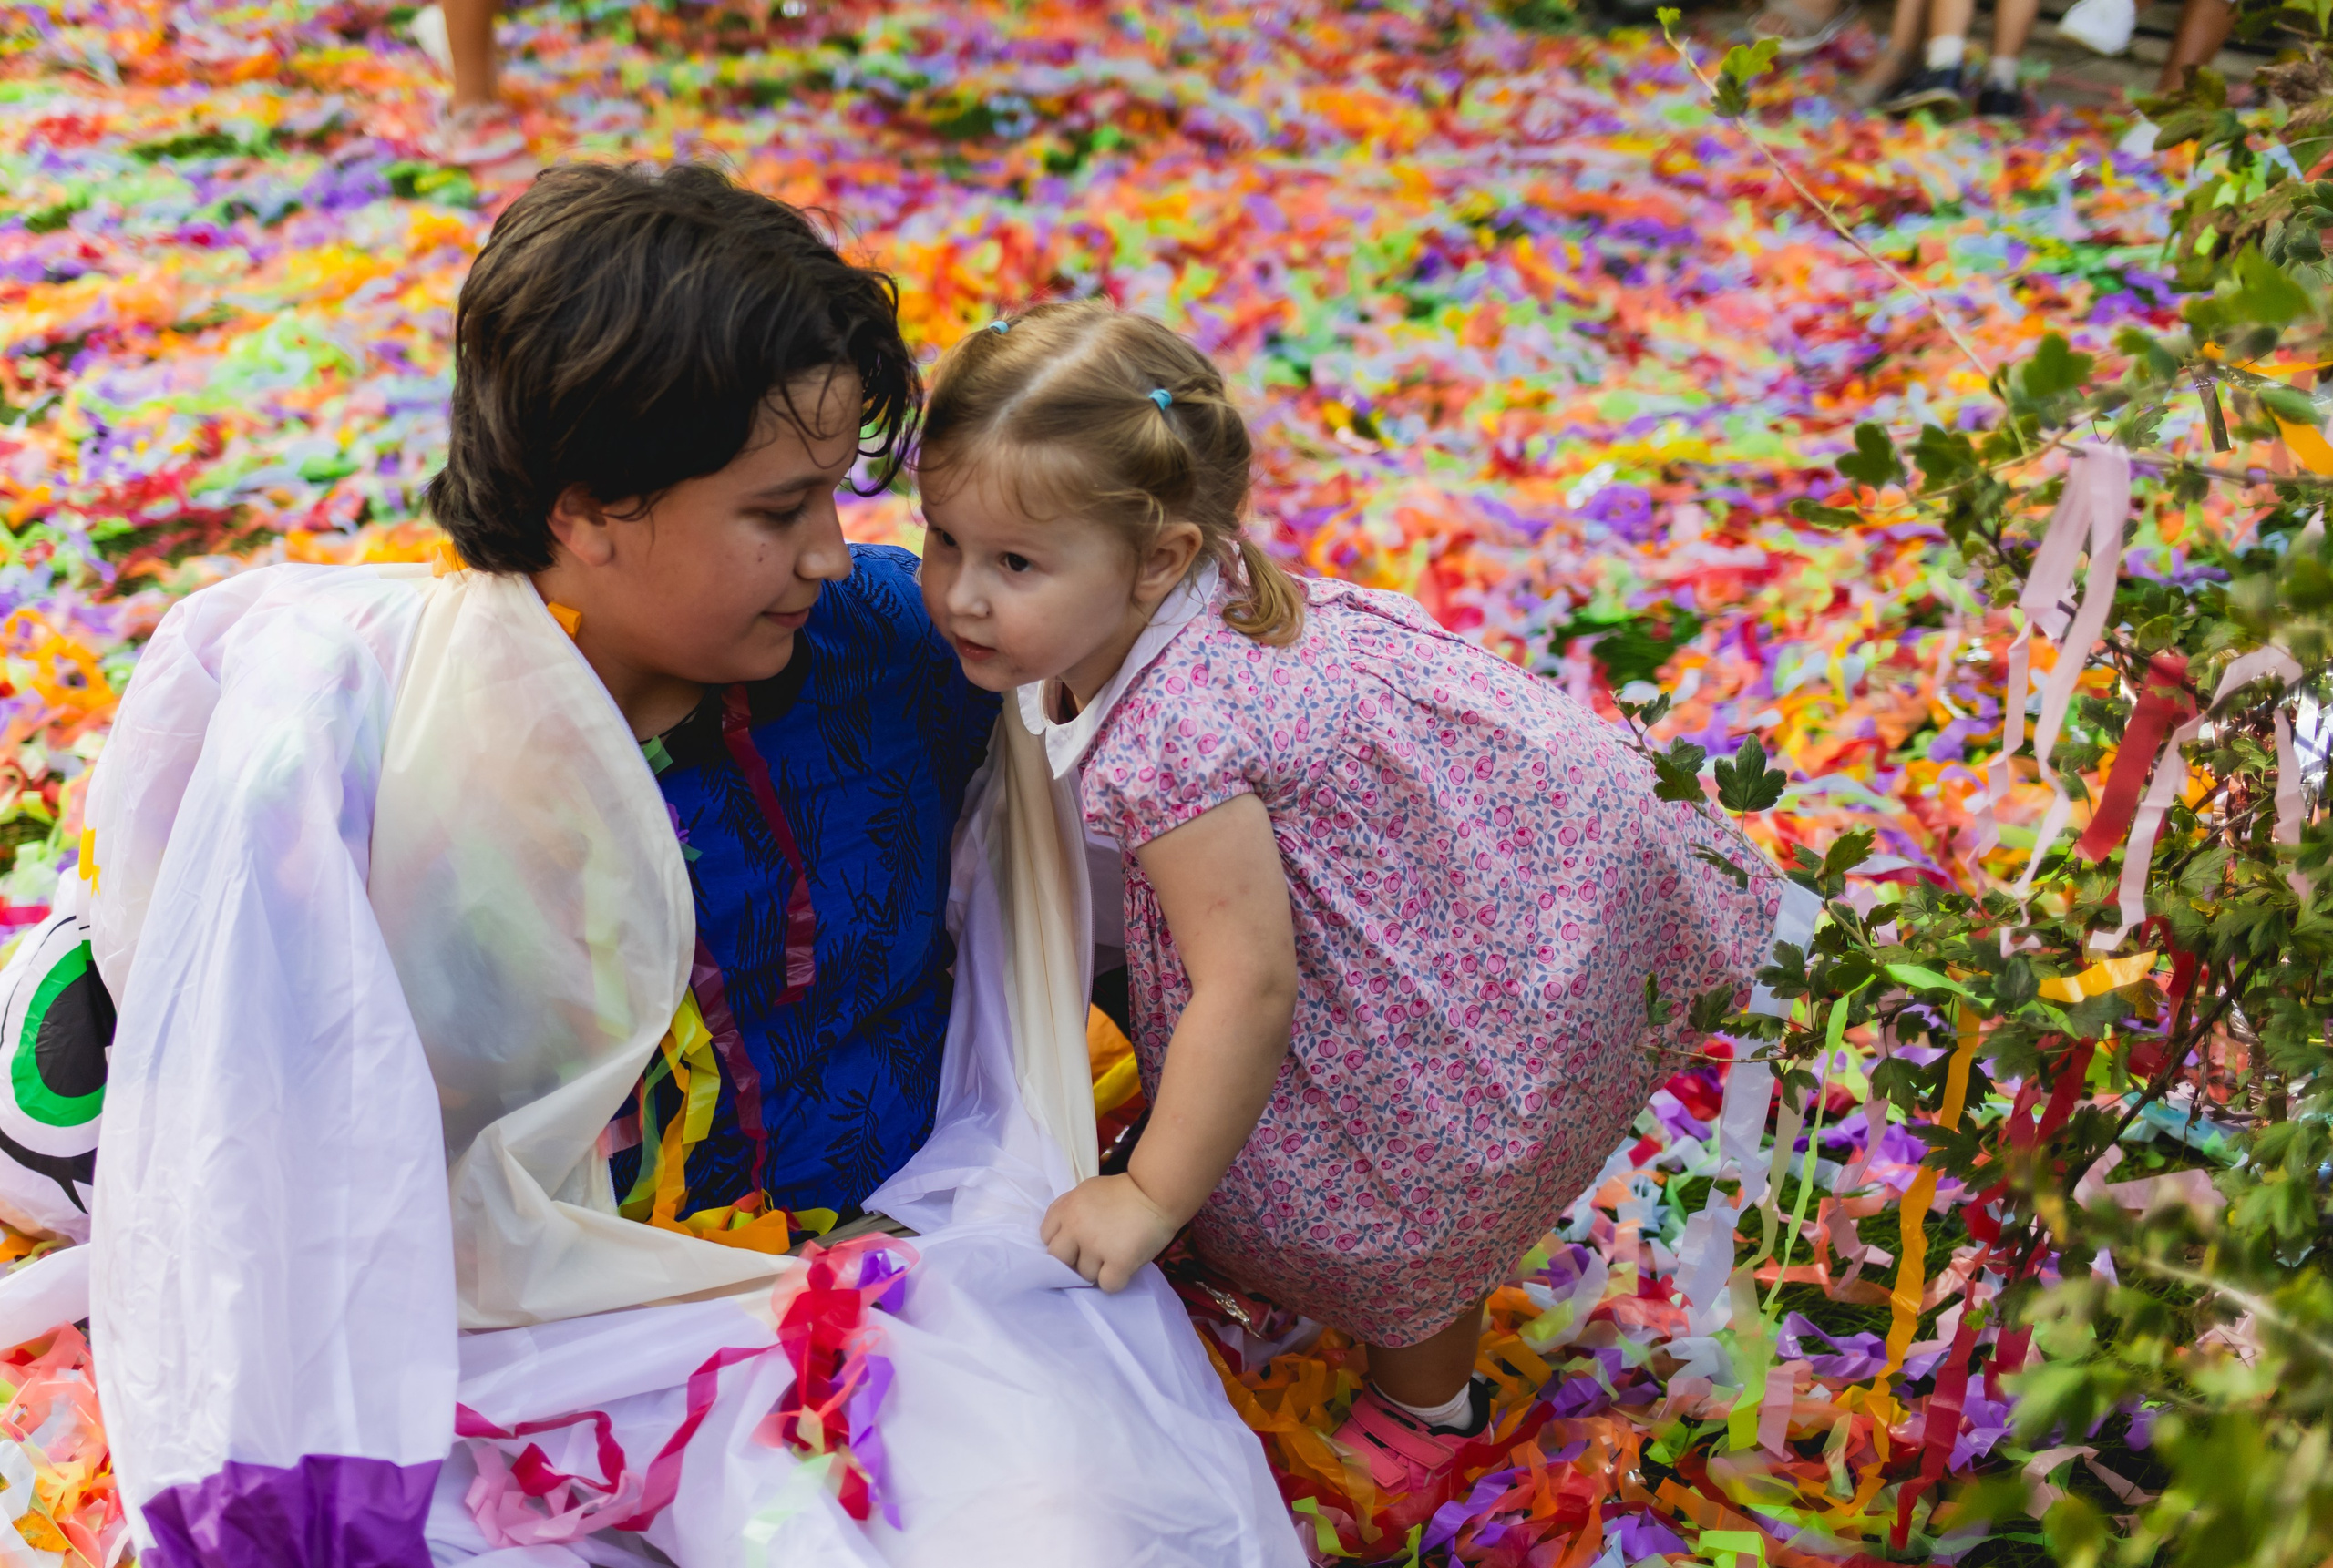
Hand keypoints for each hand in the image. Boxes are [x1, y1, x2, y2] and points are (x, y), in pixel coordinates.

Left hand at [1039, 1174, 1180, 1292]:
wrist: (1157, 1191)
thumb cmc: (1125, 1191)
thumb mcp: (1088, 1191)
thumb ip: (1070, 1210)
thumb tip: (1063, 1235)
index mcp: (1067, 1208)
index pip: (1046, 1236)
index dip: (1062, 1242)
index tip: (1075, 1243)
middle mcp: (1076, 1227)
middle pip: (1059, 1259)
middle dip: (1073, 1260)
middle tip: (1092, 1255)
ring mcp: (1095, 1246)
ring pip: (1084, 1275)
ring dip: (1098, 1270)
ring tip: (1115, 1255)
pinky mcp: (1118, 1261)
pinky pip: (1107, 1285)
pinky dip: (1115, 1281)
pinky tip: (1124, 1268)